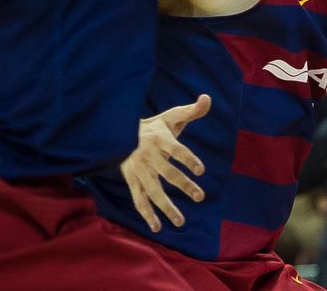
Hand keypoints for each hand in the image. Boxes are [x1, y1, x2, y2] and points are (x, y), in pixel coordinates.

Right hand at [120, 94, 210, 232]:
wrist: (119, 134)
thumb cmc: (153, 127)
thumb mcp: (171, 116)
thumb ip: (191, 111)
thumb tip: (208, 98)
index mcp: (160, 140)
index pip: (176, 150)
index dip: (188, 159)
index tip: (201, 170)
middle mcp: (149, 156)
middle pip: (168, 174)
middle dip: (184, 186)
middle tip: (200, 197)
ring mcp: (139, 171)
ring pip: (154, 191)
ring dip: (167, 207)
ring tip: (181, 221)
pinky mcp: (132, 181)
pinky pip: (139, 200)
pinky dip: (147, 215)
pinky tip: (158, 227)